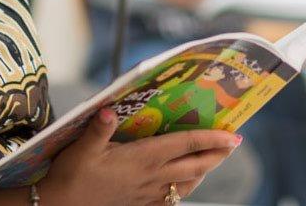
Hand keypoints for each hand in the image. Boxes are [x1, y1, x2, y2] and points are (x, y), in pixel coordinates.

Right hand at [38, 108, 240, 204]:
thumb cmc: (71, 175)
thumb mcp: (82, 148)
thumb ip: (98, 128)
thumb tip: (107, 109)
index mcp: (143, 158)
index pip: (186, 145)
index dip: (212, 138)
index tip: (233, 134)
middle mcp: (152, 176)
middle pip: (196, 165)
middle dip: (218, 154)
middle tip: (234, 143)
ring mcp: (148, 192)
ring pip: (188, 184)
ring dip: (204, 171)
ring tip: (213, 159)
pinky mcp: (141, 203)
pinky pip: (172, 198)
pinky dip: (184, 189)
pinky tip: (184, 183)